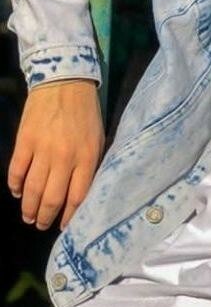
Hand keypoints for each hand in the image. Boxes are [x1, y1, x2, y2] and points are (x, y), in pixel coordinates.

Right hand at [7, 78, 104, 230]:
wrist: (65, 81)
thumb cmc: (86, 111)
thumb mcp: (98, 137)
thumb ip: (90, 164)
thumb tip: (80, 192)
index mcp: (87, 157)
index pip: (77, 197)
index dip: (68, 216)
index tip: (63, 225)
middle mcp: (65, 157)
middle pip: (52, 198)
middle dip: (45, 217)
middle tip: (40, 224)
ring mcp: (43, 149)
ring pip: (32, 189)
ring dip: (28, 207)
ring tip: (28, 216)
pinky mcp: (25, 141)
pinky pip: (16, 171)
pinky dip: (15, 185)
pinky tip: (17, 191)